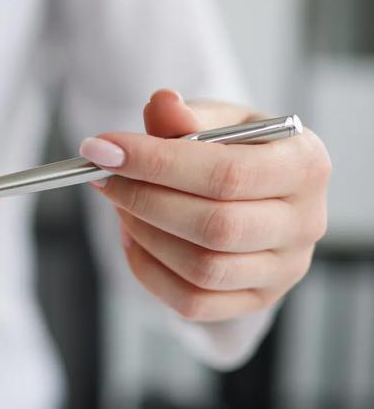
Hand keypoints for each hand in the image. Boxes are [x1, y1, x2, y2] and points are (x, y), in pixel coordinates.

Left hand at [81, 90, 330, 322]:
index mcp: (305, 165)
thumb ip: (184, 117)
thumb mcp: (213, 120)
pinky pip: (193, 302)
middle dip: (144, 200)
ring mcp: (284, 269)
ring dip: (145, 234)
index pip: (227, 173)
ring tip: (120, 203)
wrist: (249, 187)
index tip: (103, 150)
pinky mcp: (257, 300)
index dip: (157, 163)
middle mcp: (306, 222)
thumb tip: (161, 105)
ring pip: (203, 269)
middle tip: (103, 178)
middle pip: (216, 226)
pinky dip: (150, 270)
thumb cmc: (231, 148)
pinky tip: (133, 238)